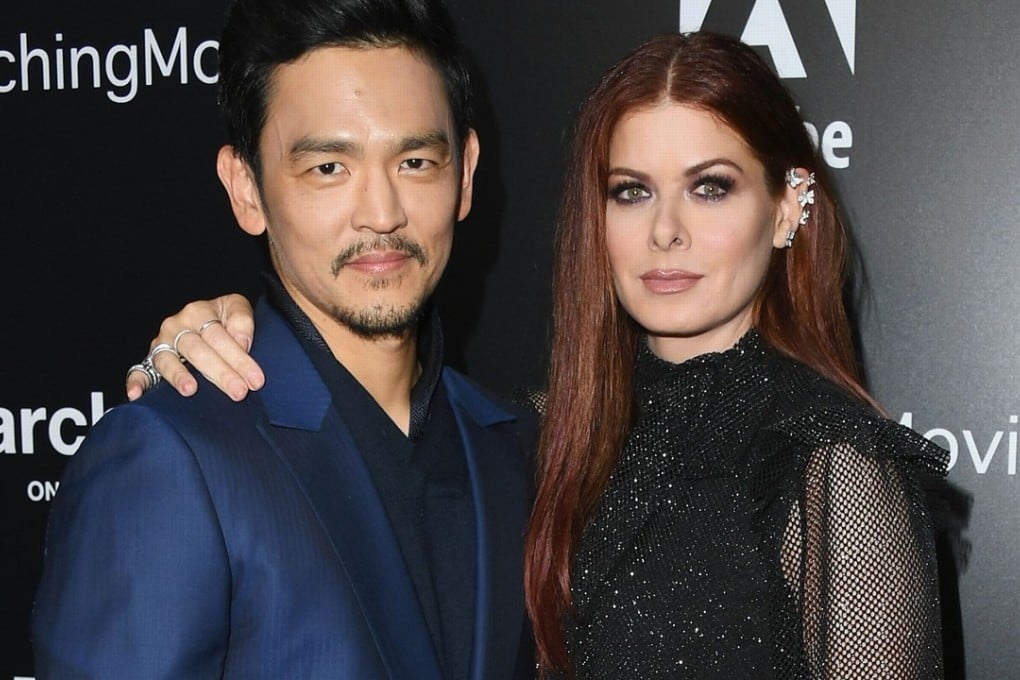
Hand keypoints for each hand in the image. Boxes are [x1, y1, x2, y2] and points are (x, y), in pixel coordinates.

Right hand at [126, 294, 263, 401]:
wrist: (205, 319)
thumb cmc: (224, 318)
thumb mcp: (236, 308)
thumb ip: (241, 320)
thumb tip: (242, 342)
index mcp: (199, 312)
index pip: (219, 337)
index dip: (239, 359)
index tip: (256, 380)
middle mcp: (176, 326)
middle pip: (197, 351)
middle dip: (220, 373)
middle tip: (239, 392)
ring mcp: (161, 344)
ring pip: (168, 360)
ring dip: (179, 376)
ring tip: (191, 390)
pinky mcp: (149, 361)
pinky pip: (138, 371)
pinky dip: (136, 382)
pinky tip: (136, 395)